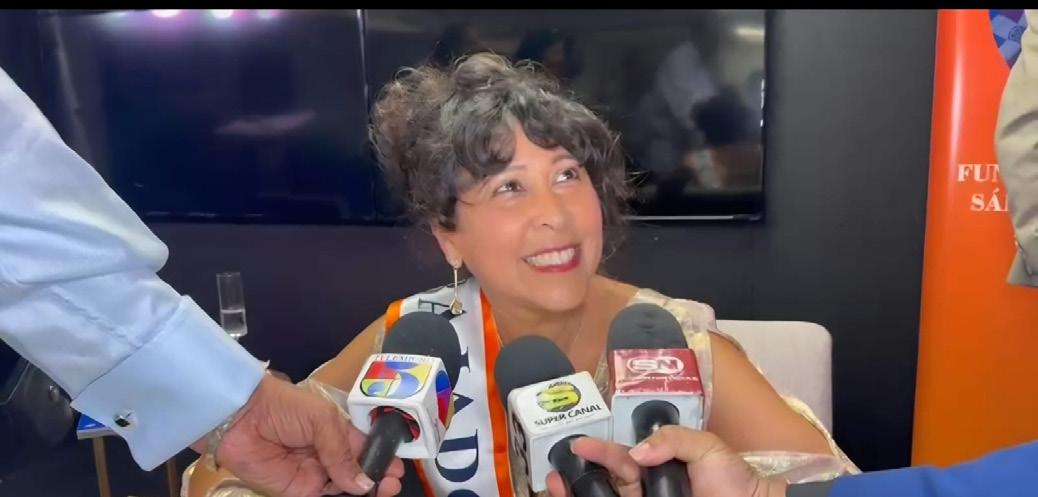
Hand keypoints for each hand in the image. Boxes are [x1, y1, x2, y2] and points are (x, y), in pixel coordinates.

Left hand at [193, 375, 404, 496]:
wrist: (240, 417)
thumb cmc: (284, 407)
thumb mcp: (322, 420)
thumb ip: (343, 451)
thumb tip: (363, 482)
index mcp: (337, 431)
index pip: (366, 448)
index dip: (383, 458)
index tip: (397, 468)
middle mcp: (328, 454)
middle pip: (359, 471)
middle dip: (378, 477)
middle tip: (391, 484)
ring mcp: (314, 474)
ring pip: (345, 488)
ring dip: (364, 491)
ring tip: (382, 490)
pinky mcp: (298, 491)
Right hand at [545, 427, 786, 496]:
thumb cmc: (734, 480)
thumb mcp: (705, 446)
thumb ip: (671, 439)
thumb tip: (636, 453)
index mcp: (655, 466)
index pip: (619, 457)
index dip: (597, 450)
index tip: (577, 444)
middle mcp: (645, 489)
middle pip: (603, 481)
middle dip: (578, 474)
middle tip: (556, 471)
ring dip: (577, 493)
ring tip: (555, 487)